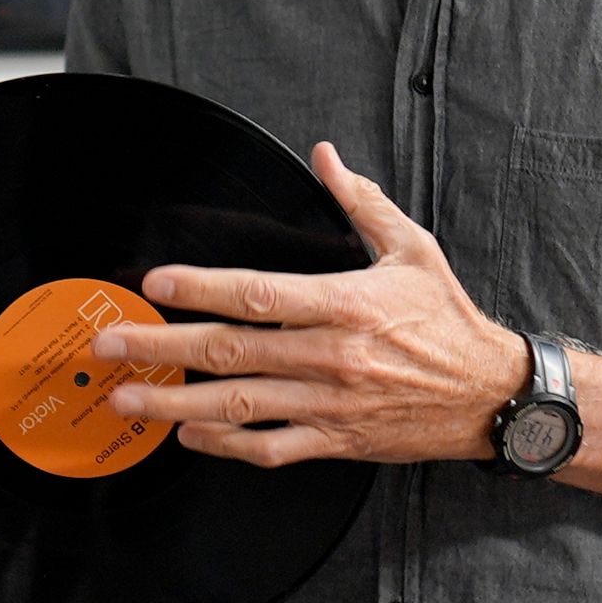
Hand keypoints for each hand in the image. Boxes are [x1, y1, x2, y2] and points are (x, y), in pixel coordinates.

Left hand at [94, 144, 528, 467]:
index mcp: (346, 303)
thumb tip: (326, 155)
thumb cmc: (448, 319)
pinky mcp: (337, 440)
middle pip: (230, 351)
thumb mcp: (413, 248)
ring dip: (175, 401)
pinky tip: (188, 436)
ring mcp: (330, 403)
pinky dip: (226, 445)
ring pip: (239, 404)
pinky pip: (271, 447)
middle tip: (110, 345)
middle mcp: (331, 356)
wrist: (491, 394)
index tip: (155, 284)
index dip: (201, 288)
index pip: (258, 294)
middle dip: (161, 347)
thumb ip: (361, 202)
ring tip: (127, 397)